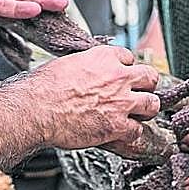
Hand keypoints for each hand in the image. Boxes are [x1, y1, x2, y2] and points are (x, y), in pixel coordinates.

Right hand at [27, 46, 160, 150]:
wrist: (36, 109)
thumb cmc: (44, 86)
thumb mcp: (68, 62)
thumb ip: (87, 64)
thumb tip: (90, 70)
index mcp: (104, 57)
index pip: (129, 57)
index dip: (125, 68)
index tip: (120, 75)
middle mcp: (118, 76)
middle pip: (150, 77)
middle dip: (146, 85)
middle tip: (139, 92)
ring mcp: (121, 102)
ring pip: (152, 104)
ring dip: (145, 109)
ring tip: (138, 113)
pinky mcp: (117, 126)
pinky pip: (137, 130)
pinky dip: (131, 132)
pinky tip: (122, 132)